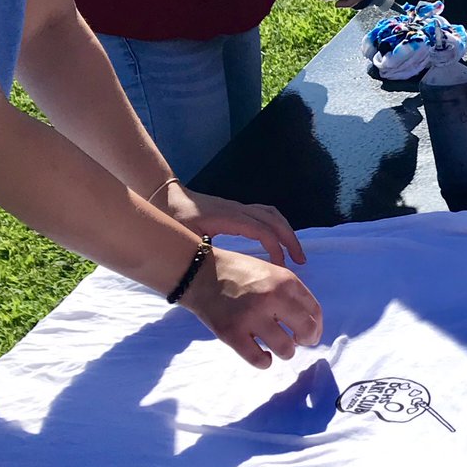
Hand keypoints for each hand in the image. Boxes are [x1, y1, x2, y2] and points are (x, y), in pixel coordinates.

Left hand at [163, 185, 305, 265]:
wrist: (166, 195)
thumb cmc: (173, 217)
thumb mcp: (184, 236)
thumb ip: (202, 251)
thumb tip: (221, 270)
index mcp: (229, 218)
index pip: (262, 230)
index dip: (275, 248)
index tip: (280, 268)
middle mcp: (238, 209)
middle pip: (274, 219)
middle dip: (290, 239)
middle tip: (300, 261)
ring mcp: (238, 207)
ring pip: (272, 214)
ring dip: (286, 231)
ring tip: (293, 253)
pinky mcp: (236, 209)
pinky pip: (264, 214)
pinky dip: (276, 226)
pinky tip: (277, 242)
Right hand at [181, 247, 322, 368]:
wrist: (199, 273)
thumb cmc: (238, 272)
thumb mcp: (270, 271)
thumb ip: (289, 293)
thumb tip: (309, 323)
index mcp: (285, 280)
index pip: (314, 310)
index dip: (317, 326)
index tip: (311, 332)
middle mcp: (272, 297)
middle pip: (307, 330)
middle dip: (307, 340)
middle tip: (298, 342)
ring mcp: (252, 316)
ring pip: (286, 349)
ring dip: (286, 352)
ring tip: (277, 347)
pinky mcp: (232, 334)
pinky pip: (258, 360)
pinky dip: (264, 362)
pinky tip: (262, 357)